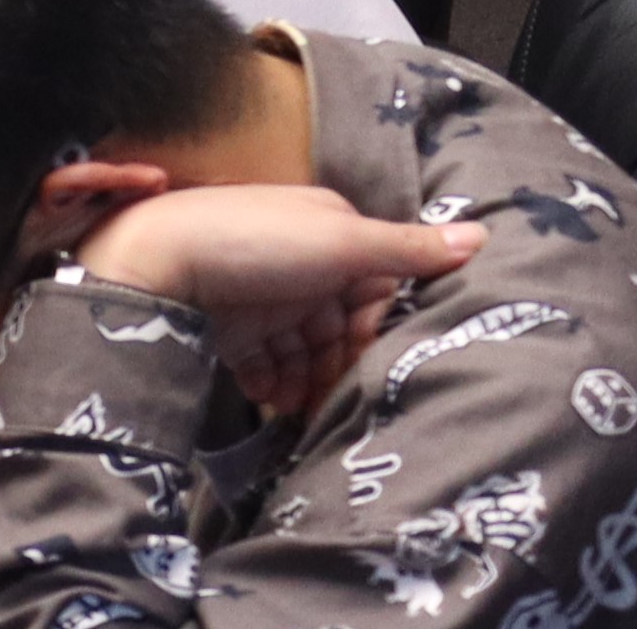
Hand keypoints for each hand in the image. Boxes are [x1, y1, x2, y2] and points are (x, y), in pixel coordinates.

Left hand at [73, 185, 479, 418]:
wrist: (153, 261)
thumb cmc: (255, 241)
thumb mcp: (340, 240)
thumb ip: (407, 248)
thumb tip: (483, 236)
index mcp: (327, 229)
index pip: (375, 287)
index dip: (378, 326)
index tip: (376, 358)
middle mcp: (298, 260)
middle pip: (340, 325)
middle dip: (342, 363)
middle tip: (342, 398)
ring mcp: (262, 293)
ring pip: (304, 350)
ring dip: (308, 382)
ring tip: (305, 407)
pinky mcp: (230, 324)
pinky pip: (265, 362)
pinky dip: (274, 384)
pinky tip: (275, 401)